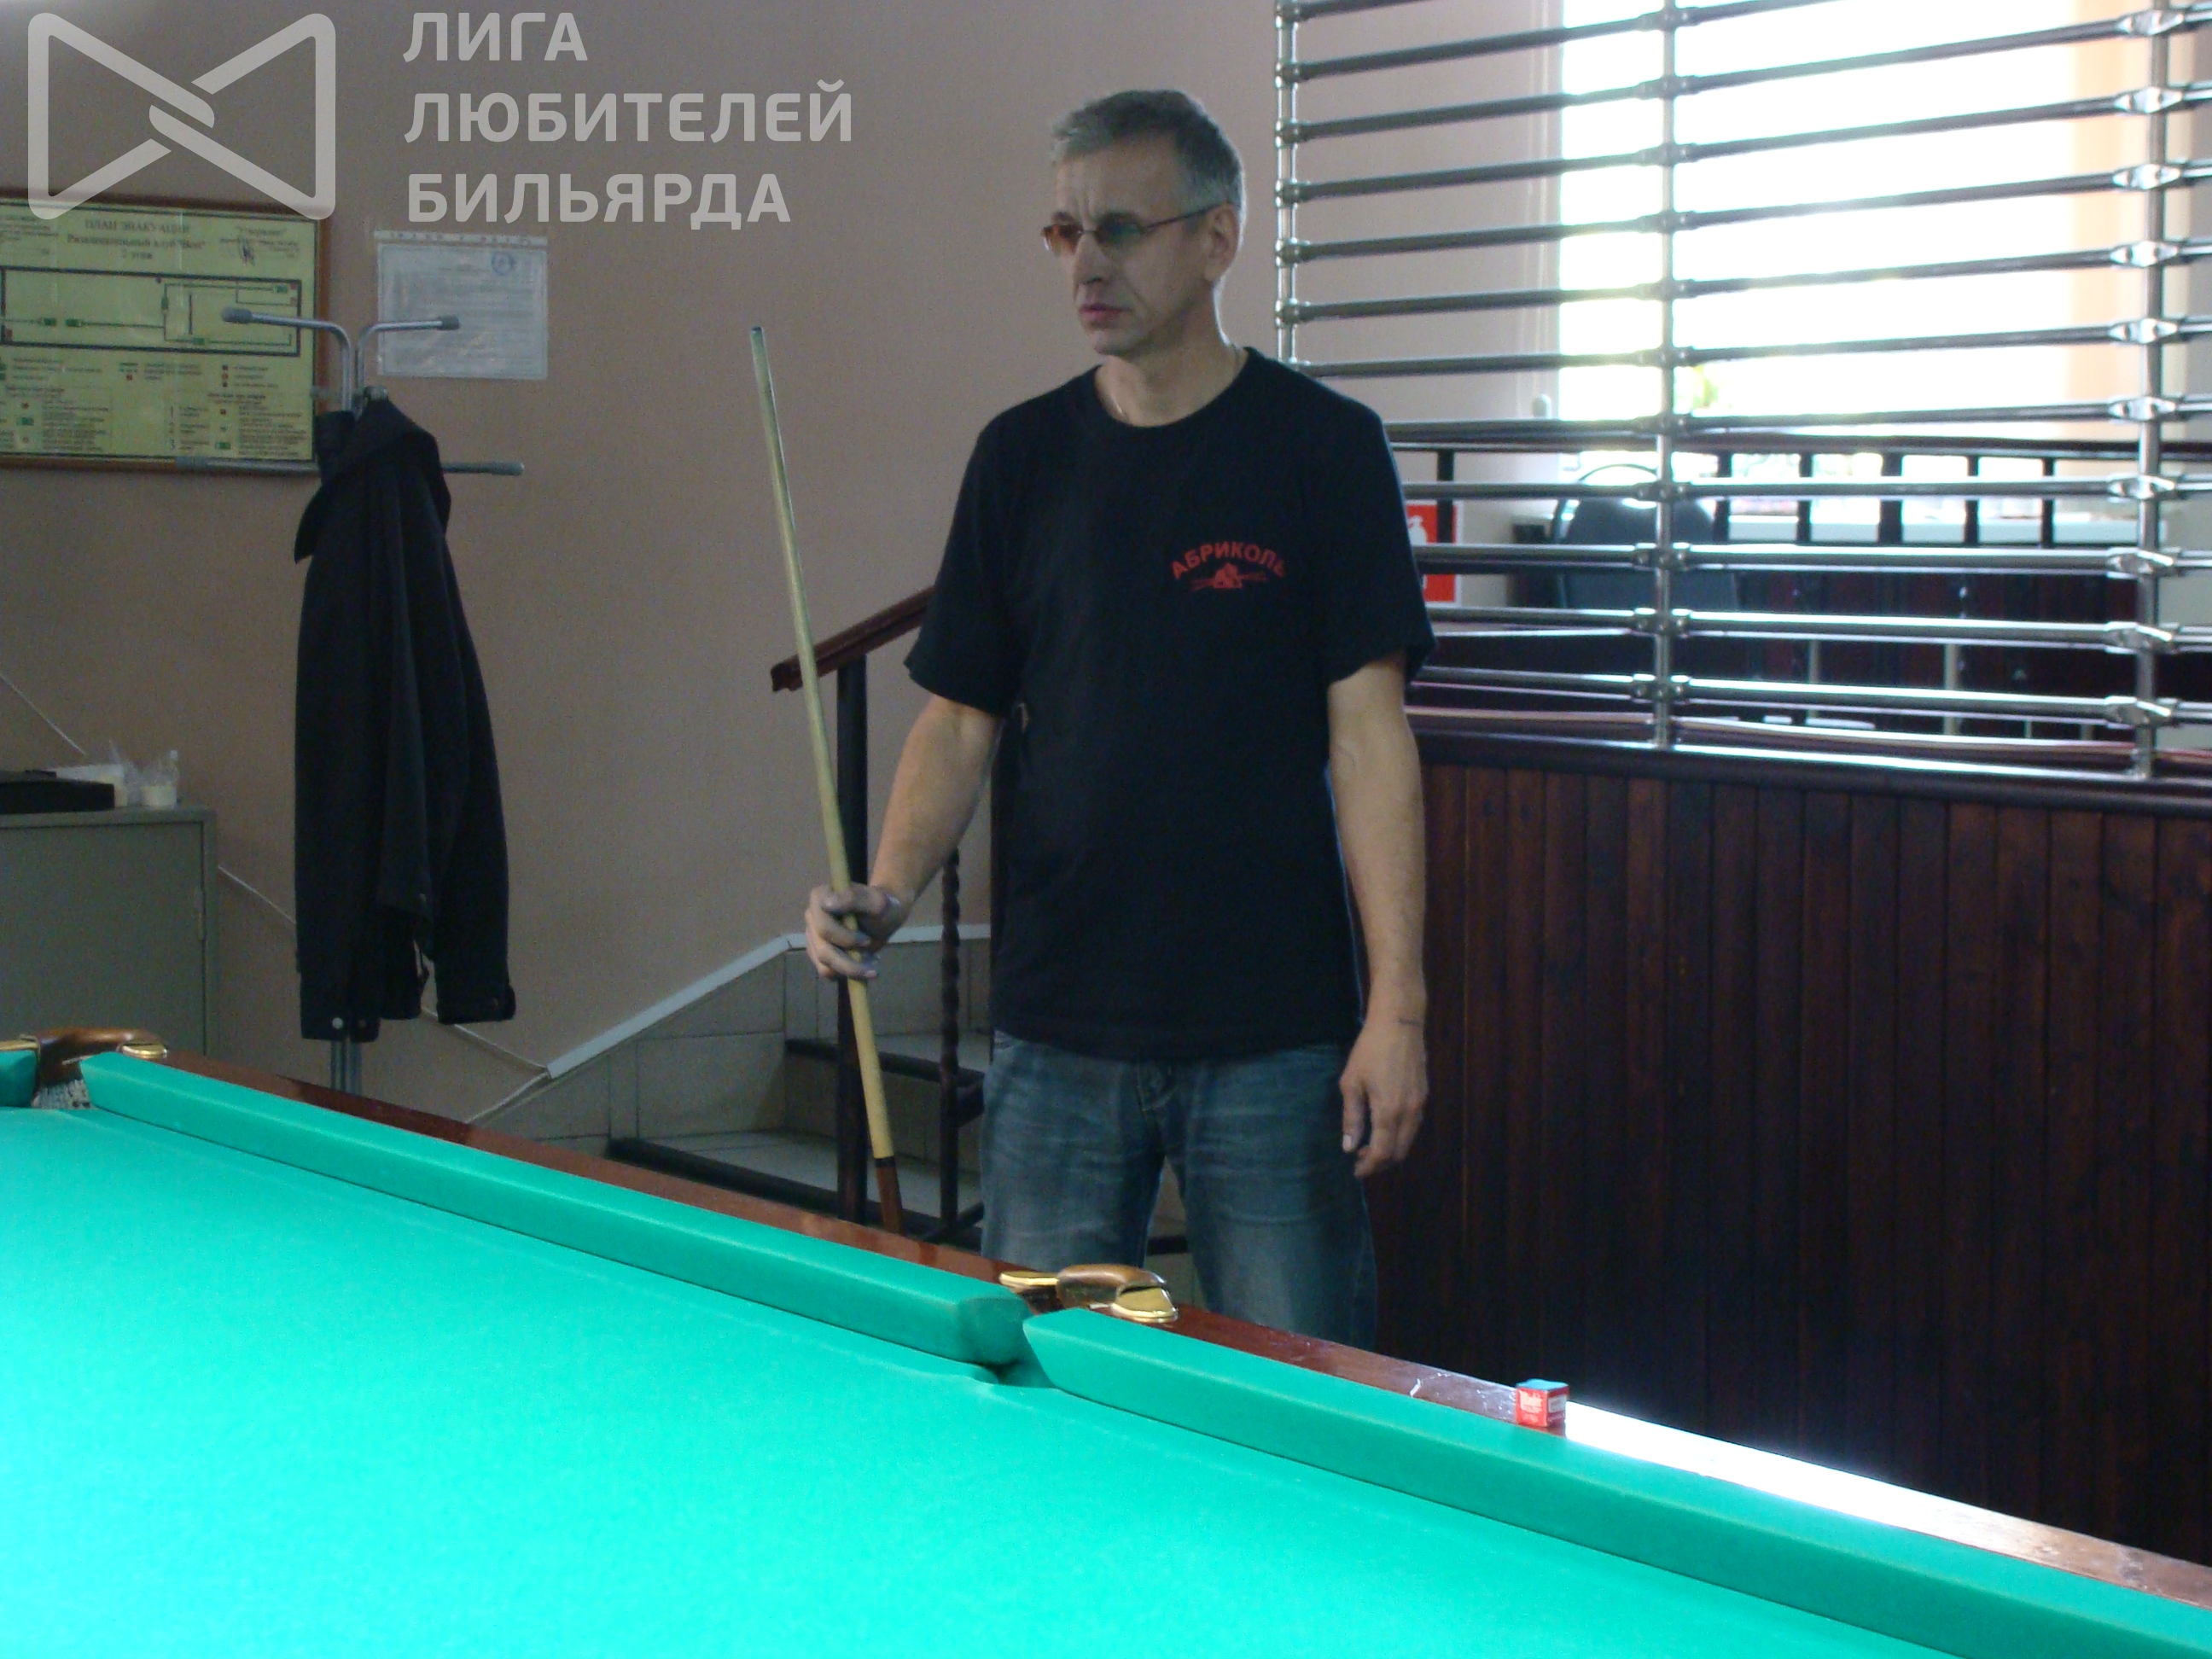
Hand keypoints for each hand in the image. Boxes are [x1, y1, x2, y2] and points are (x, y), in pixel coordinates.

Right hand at [804, 884, 905, 980]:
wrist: (885, 918)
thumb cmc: (882, 907)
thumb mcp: (875, 901)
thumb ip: (853, 898)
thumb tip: (826, 904)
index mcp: (820, 897)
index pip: (823, 926)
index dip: (845, 938)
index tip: (867, 941)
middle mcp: (812, 916)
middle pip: (823, 949)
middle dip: (849, 962)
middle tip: (874, 963)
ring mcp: (813, 935)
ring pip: (824, 964)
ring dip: (850, 970)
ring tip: (871, 967)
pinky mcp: (817, 951)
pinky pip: (826, 970)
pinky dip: (846, 973)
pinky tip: (862, 966)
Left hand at [1340, 1013, 1426, 1179]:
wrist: (1400, 1024)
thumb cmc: (1370, 1050)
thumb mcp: (1351, 1082)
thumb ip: (1352, 1117)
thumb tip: (1349, 1147)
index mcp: (1389, 1111)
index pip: (1381, 1153)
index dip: (1368, 1167)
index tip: (1356, 1172)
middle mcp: (1409, 1113)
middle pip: (1398, 1153)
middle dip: (1380, 1163)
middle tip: (1360, 1162)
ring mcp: (1420, 1105)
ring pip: (1408, 1141)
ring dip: (1390, 1151)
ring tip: (1369, 1146)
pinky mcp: (1423, 1097)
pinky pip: (1413, 1127)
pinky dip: (1399, 1137)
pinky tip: (1384, 1129)